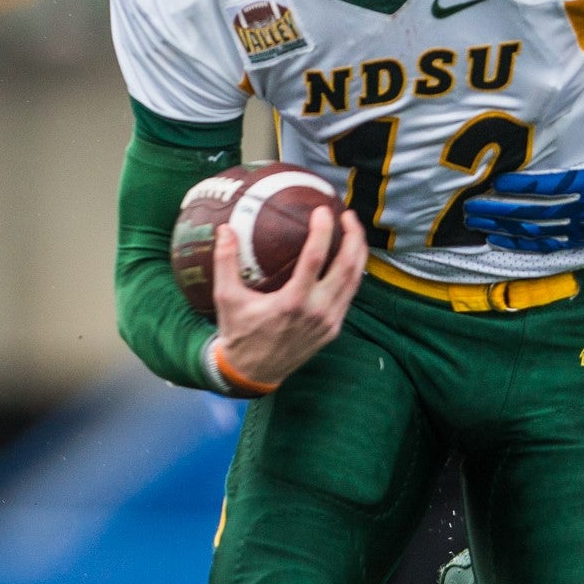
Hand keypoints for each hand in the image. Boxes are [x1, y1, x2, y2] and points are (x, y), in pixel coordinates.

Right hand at [211, 207, 366, 387]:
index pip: (315, 258)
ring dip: (358, 253)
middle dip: (353, 237)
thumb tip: (225, 229)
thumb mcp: (227, 298)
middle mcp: (316, 311)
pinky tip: (348, 259)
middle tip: (348, 215)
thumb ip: (226, 262)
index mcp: (292, 302)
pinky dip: (353, 274)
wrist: (253, 373)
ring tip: (353, 231)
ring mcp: (329, 322)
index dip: (323, 231)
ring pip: (354, 281)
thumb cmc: (239, 333)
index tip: (323, 210)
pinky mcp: (333, 329)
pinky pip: (349, 296)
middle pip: (347, 267)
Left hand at [464, 87, 583, 250]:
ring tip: (474, 222)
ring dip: (504, 227)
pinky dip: (521, 243)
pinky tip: (498, 240)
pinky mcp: (583, 238)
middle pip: (537, 213)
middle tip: (469, 207)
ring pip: (537, 231)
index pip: (556, 185)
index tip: (498, 181)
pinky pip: (548, 244)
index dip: (527, 185)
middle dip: (502, 211)